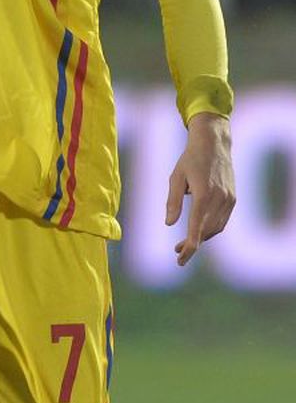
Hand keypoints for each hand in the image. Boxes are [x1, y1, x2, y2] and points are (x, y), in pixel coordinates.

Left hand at [165, 112, 234, 266]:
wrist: (214, 144)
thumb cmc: (190, 159)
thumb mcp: (175, 178)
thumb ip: (173, 201)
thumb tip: (169, 224)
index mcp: (204, 194)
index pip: (197, 227)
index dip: (190, 245)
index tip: (182, 258)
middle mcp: (220, 199)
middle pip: (207, 231)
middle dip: (193, 244)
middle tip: (177, 252)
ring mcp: (229, 199)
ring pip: (216, 228)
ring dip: (202, 238)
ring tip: (185, 244)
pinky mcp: (233, 198)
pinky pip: (222, 220)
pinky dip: (211, 229)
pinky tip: (199, 231)